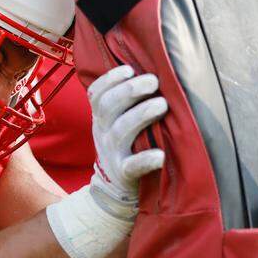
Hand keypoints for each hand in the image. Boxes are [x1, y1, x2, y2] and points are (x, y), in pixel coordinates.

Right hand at [86, 65, 167, 216]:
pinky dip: (145, 160)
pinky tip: (160, 155)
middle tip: (153, 81)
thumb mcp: (116, 122)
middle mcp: (102, 132)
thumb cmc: (125, 146)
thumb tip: (152, 67)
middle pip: (108, 107)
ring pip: (120, 131)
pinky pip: (132, 166)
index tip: (130, 69)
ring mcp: (112, 153)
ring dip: (140, 115)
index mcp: (101, 118)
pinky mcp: (124, 174)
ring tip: (161, 104)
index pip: (96, 94)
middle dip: (130, 90)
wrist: (113, 190)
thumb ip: (125, 101)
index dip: (110, 79)